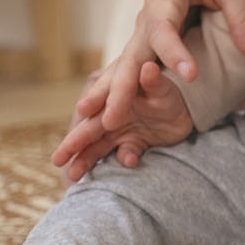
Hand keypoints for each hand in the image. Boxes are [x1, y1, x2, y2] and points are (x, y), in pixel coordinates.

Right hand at [52, 61, 193, 182]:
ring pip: (98, 148)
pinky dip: (123, 160)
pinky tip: (127, 163)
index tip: (77, 117)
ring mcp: (121, 133)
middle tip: (57, 160)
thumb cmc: (170, 93)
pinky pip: (124, 155)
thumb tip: (148, 67)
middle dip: (73, 145)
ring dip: (86, 161)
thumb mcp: (164, 87)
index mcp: (115, 97)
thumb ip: (154, 82)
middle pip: (89, 131)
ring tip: (73, 177)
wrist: (187, 111)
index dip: (85, 111)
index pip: (95, 106)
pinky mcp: (133, 145)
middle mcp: (112, 115)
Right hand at [75, 0, 244, 132]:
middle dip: (122, 87)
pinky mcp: (147, 39)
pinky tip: (99, 114)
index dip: (174, 51)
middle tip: (112, 119)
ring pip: (125, 64)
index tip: (190, 74)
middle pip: (134, 53)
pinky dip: (113, 89)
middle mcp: (148, 14)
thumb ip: (244, 18)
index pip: (164, 26)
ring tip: (89, 121)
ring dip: (107, 93)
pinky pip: (130, 67)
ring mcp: (144, 28)